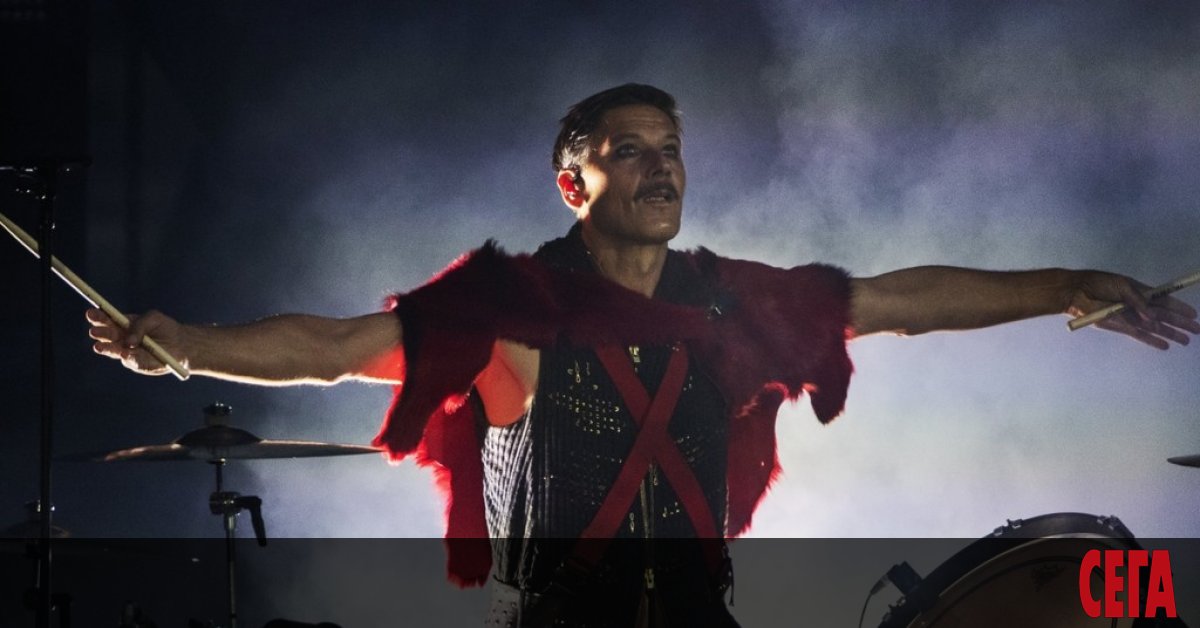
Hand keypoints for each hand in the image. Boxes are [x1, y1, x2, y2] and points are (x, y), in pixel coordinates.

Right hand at [87, 308, 188, 374]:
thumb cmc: (165, 328)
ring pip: (114, 351)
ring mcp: (127, 352)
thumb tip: (129, 341)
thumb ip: (140, 326)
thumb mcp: (153, 319)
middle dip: (100, 334)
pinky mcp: (137, 363)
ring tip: (100, 347)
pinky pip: (131, 361)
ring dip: (107, 349)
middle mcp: (121, 339)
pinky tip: (123, 353)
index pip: (107, 320)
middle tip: (94, 332)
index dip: (98, 317)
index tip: (90, 313)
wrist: (181, 344)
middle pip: (107, 336)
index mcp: (122, 324)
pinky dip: (127, 357)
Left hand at [1066, 272, 1199, 348]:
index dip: (1179, 307)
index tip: (1193, 314)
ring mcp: (1130, 317)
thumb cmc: (1099, 284)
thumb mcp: (1122, 286)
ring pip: (1155, 327)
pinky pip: (1139, 335)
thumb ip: (1139, 300)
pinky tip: (1165, 346)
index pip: (1165, 300)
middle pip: (1163, 316)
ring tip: (1186, 341)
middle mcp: (1138, 305)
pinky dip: (1151, 340)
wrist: (1077, 293)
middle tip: (1197, 330)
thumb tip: (1153, 317)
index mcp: (1140, 291)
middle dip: (1180, 323)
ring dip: (1171, 334)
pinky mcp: (1120, 326)